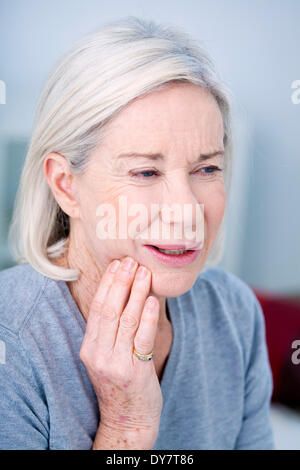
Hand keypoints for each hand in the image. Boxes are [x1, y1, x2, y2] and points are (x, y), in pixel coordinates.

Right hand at [79, 256, 161, 448]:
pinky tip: (153, 300)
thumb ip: (111, 330)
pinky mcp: (136, 372)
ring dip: (136, 293)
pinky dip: (147, 317)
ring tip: (144, 273)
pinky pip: (142, 339)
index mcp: (89, 347)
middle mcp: (99, 355)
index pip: (97, 308)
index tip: (117, 264)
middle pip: (109, 310)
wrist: (128, 419)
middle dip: (120, 282)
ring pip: (126, 320)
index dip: (107, 284)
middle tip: (130, 261)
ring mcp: (116, 364)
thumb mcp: (106, 356)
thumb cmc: (120, 382)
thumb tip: (123, 293)